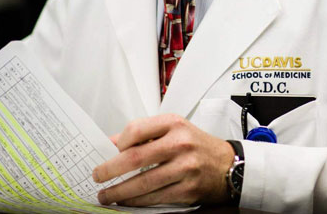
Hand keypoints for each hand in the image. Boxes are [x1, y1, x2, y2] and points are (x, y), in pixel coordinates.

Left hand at [92, 113, 234, 205]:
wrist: (229, 165)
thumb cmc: (197, 146)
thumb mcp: (175, 130)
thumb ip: (146, 134)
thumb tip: (112, 145)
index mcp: (174, 124)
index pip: (136, 130)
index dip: (118, 143)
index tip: (109, 153)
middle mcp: (180, 144)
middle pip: (135, 159)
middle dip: (110, 170)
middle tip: (97, 176)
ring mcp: (185, 168)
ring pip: (142, 183)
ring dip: (119, 191)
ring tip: (106, 195)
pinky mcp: (187, 189)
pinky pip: (154, 198)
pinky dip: (136, 202)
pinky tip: (127, 201)